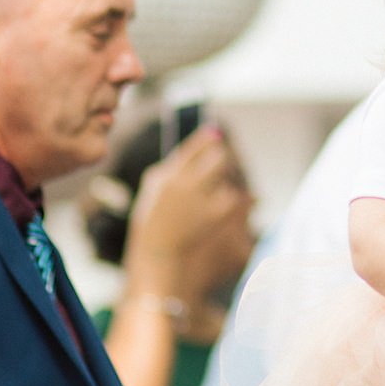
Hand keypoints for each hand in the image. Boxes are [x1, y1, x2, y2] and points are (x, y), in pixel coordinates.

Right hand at [123, 126, 254, 309]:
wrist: (158, 252)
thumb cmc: (153, 218)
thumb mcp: (153, 188)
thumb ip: (170, 167)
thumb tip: (192, 150)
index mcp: (169, 177)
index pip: (193, 149)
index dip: (206, 138)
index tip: (215, 132)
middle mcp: (186, 186)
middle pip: (218, 158)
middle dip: (221, 157)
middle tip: (221, 159)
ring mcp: (202, 202)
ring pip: (226, 178)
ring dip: (223, 179)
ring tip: (212, 190)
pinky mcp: (215, 217)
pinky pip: (231, 198)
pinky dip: (228, 199)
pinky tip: (217, 206)